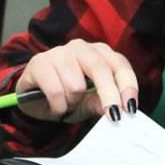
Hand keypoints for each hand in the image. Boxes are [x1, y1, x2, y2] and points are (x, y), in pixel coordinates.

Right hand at [15, 41, 139, 122]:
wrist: (33, 98)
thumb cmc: (67, 97)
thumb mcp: (89, 102)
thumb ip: (103, 102)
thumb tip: (120, 109)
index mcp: (99, 53)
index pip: (119, 64)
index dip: (128, 84)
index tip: (131, 107)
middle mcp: (80, 48)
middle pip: (100, 69)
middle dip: (109, 96)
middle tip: (113, 116)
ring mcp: (58, 52)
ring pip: (76, 85)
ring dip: (73, 103)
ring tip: (67, 103)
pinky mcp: (39, 63)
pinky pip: (55, 91)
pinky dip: (57, 106)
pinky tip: (54, 105)